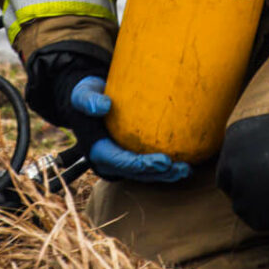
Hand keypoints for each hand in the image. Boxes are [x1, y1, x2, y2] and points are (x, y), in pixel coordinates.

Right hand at [69, 76, 191, 182]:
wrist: (90, 98)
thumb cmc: (88, 95)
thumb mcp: (82, 94)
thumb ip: (88, 100)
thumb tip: (103, 105)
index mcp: (99, 150)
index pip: (122, 162)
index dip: (143, 165)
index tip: (164, 160)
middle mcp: (111, 160)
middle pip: (137, 173)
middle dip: (159, 174)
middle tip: (181, 168)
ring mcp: (122, 159)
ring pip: (145, 174)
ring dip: (166, 174)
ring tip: (186, 169)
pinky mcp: (131, 154)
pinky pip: (149, 164)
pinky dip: (166, 166)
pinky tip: (185, 160)